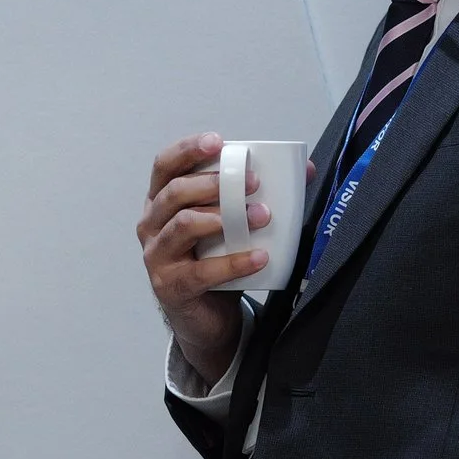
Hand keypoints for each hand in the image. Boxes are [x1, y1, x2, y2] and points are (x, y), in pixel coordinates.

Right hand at [138, 133, 270, 383]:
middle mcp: (152, 225)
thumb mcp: (232, 222)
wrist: (208, 315)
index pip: (165, 166)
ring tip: (261, 216)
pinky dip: (234, 263)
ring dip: (226, 217)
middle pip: (175, 192)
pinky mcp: (171, 287)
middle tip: (254, 183)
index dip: (187, 150)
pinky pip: (201, 271)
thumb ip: (258, 195)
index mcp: (162, 201)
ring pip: (183, 225)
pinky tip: (259, 258)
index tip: (219, 142)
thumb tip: (306, 170)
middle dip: (215, 183)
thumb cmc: (215, 258)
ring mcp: (157, 257)